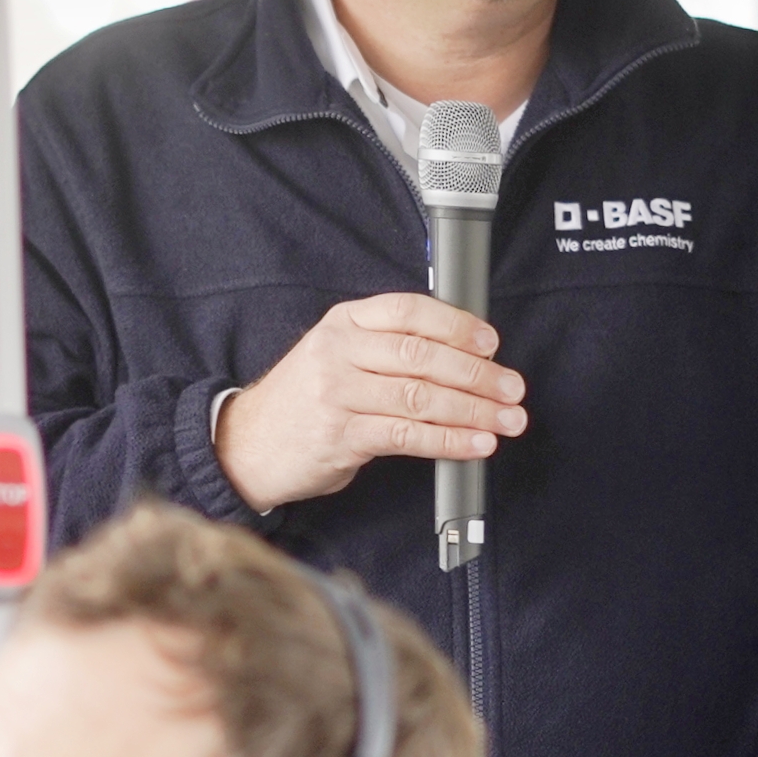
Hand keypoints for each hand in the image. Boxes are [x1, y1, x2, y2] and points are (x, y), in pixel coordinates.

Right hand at [214, 292, 526, 513]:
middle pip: (422, 356)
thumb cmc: (304, 401)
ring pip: (420, 397)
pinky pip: (407, 436)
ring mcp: (338, 394)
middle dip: (477, 373)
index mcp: (344, 322)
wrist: (246, 445)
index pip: (410, 312)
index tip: (491, 342)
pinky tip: (475, 444)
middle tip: (511, 388)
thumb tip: (461, 357)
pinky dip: (449, 440)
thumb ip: (387, 349)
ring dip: (473, 410)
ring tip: (506, 420)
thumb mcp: (336, 355)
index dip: (457, 325)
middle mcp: (340, 352)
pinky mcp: (341, 436)